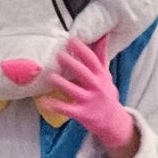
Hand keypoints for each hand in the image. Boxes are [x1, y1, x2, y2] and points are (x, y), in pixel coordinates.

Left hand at [47, 35, 135, 157]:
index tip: (71, 39)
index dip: (82, 49)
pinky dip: (55, 105)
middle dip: (71, 64)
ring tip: (51, 76)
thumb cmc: (105, 94)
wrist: (113, 121)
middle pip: (83, 73)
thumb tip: (103, 36)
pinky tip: (44, 101)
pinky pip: (67, 109)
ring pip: (74, 91)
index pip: (92, 59)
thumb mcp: (106, 75)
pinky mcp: (82, 113)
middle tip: (59, 55)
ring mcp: (89, 101)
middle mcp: (96, 87)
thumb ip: (101, 56)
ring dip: (62, 84)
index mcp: (101, 75)